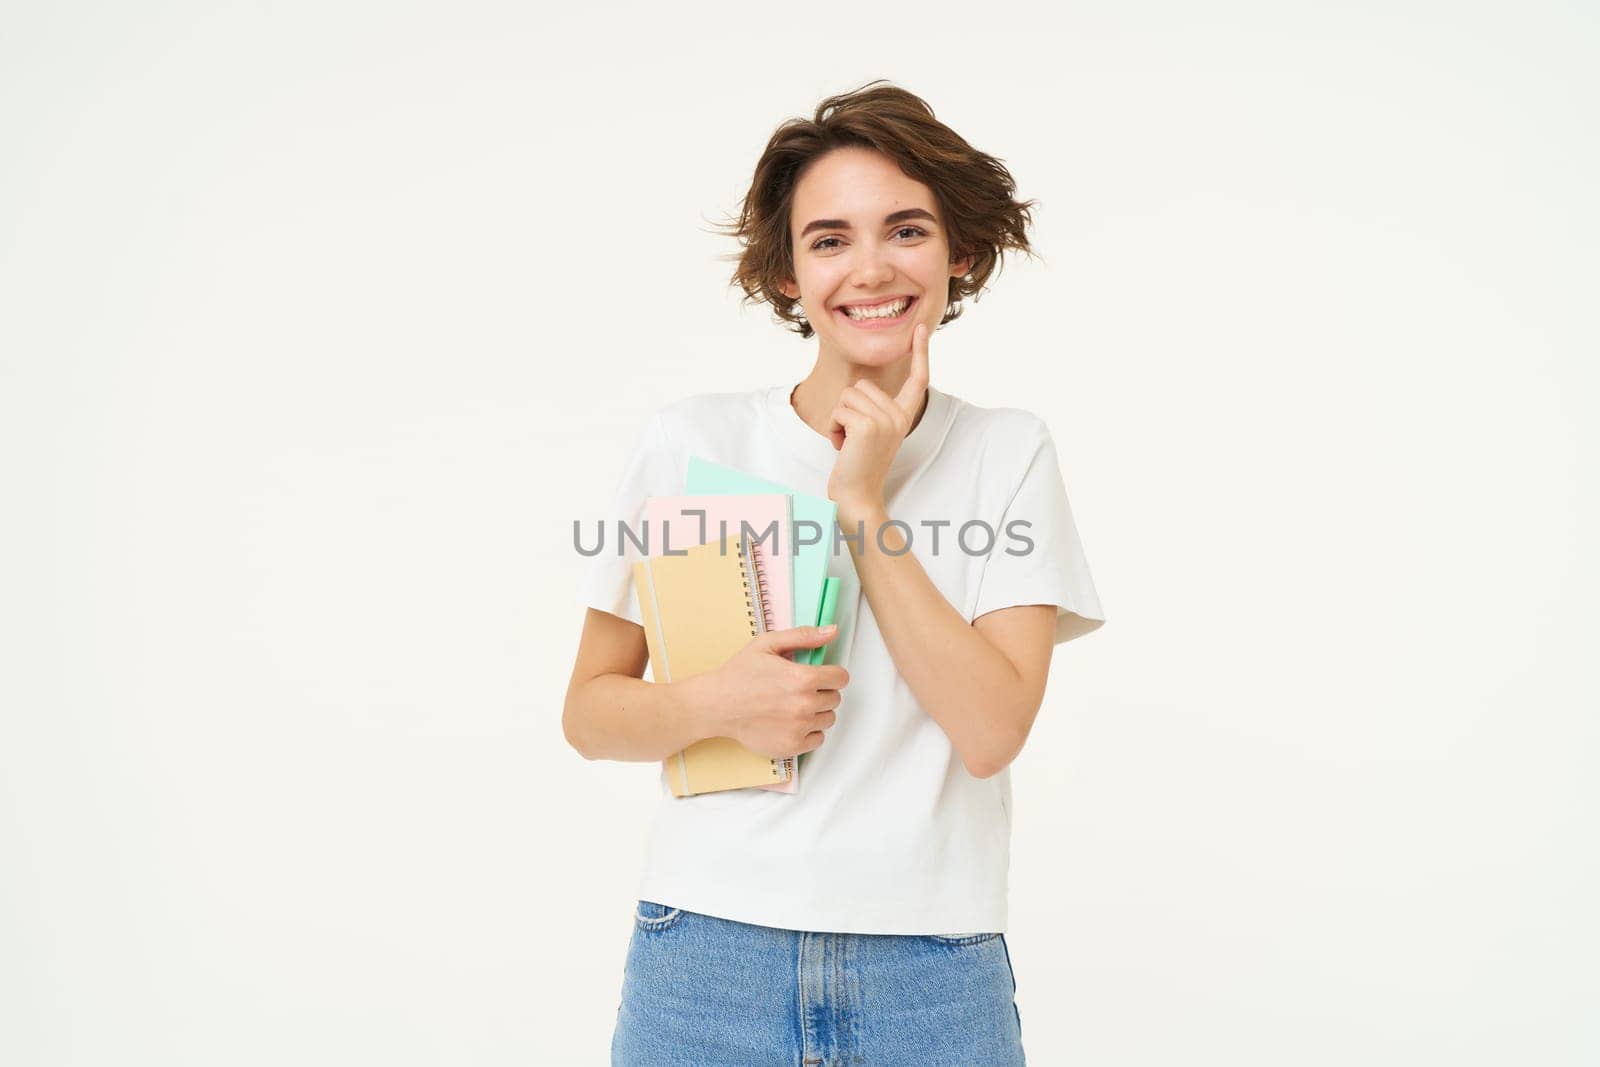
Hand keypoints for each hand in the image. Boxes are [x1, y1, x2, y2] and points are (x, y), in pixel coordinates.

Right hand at [690, 625, 849, 758]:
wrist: (716, 706)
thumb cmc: (739, 674)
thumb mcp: (767, 644)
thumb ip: (803, 636)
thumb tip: (832, 631)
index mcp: (802, 678)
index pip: (841, 678)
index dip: (831, 674)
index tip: (820, 676)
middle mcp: (804, 705)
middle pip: (835, 699)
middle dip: (821, 692)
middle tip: (798, 690)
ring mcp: (799, 728)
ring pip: (828, 719)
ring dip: (816, 712)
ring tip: (793, 705)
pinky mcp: (792, 747)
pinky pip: (818, 739)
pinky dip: (808, 731)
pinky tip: (790, 722)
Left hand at [826, 322, 930, 514]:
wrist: (856, 496)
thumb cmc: (858, 466)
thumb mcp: (872, 433)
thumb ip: (873, 410)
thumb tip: (859, 390)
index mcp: (904, 417)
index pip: (917, 379)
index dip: (920, 352)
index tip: (920, 328)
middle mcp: (899, 417)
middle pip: (862, 386)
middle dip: (848, 408)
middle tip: (854, 437)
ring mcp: (885, 421)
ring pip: (848, 396)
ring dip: (839, 418)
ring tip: (849, 442)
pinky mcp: (867, 426)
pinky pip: (839, 410)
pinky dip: (833, 427)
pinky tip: (843, 446)